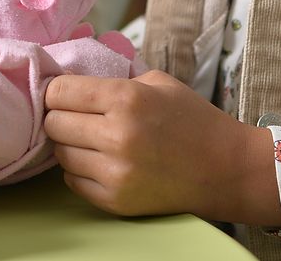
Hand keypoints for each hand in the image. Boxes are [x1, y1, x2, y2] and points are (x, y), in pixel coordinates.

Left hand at [43, 70, 280, 225]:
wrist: (227, 169)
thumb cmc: (192, 119)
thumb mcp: (156, 82)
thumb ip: (113, 79)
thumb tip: (70, 83)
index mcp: (126, 98)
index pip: (58, 92)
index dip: (57, 91)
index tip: (65, 94)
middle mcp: (117, 136)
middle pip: (53, 123)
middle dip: (60, 117)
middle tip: (78, 117)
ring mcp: (116, 173)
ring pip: (59, 153)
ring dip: (70, 144)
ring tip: (91, 139)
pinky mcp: (116, 201)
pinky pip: (72, 181)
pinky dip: (80, 170)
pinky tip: (101, 161)